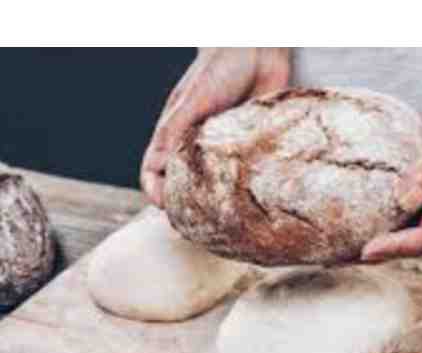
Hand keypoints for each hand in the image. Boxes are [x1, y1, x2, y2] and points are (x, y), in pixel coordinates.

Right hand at [140, 48, 290, 207]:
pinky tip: (251, 201)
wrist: (259, 51)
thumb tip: (157, 169)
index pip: (156, 172)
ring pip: (216, 185)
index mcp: (176, 135)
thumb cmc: (219, 70)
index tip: (166, 208)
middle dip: (187, 206)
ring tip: (223, 221)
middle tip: (198, 225)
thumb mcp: (192, 101)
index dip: (156, 192)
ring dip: (217, 202)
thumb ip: (174, 131)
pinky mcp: (251, 149)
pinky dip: (246, 189)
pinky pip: (246, 174)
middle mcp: (198, 146)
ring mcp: (225, 150)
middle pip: (185, 185)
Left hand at [362, 77, 421, 260]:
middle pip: (417, 244)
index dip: (400, 247)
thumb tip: (404, 202)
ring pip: (409, 232)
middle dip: (385, 254)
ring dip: (381, 242)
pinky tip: (356, 219)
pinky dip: (381, 220)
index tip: (367, 250)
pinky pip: (402, 212)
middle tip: (345, 258)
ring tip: (344, 248)